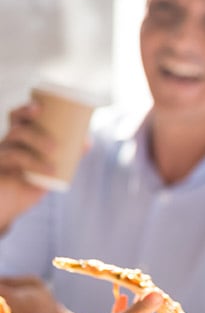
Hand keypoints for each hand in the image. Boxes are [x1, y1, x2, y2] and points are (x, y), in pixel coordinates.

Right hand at [0, 103, 55, 229]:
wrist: (7, 206)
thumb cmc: (28, 182)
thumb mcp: (48, 168)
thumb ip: (66, 155)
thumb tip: (87, 142)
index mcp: (18, 139)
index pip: (17, 118)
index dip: (25, 109)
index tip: (39, 106)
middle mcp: (7, 144)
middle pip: (16, 127)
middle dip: (33, 128)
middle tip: (54, 143)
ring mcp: (1, 156)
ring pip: (14, 143)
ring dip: (36, 145)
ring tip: (55, 154)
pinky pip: (12, 160)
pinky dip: (34, 164)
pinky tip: (50, 171)